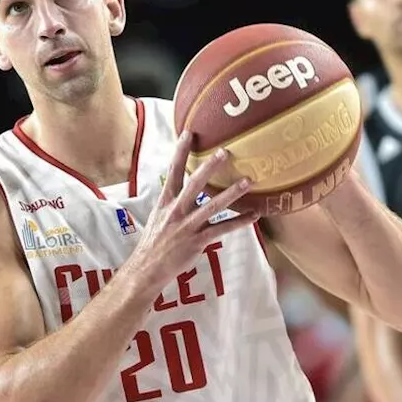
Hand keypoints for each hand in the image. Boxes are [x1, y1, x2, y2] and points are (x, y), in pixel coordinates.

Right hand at [125, 132, 258, 290]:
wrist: (147, 268)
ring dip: (232, 193)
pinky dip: (240, 221)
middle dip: (210, 167)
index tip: (189, 133)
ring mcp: (187, 226)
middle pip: (194, 184)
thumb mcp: (159, 216)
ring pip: (213, 206)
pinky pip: (223, 229)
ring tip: (248, 181)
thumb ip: (173, 201)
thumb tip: (186, 188)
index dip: (180, 152)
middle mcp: (176, 210)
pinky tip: (254, 215)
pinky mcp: (198, 241)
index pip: (173, 171)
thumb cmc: (154, 242)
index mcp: (165, 201)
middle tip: (225, 152)